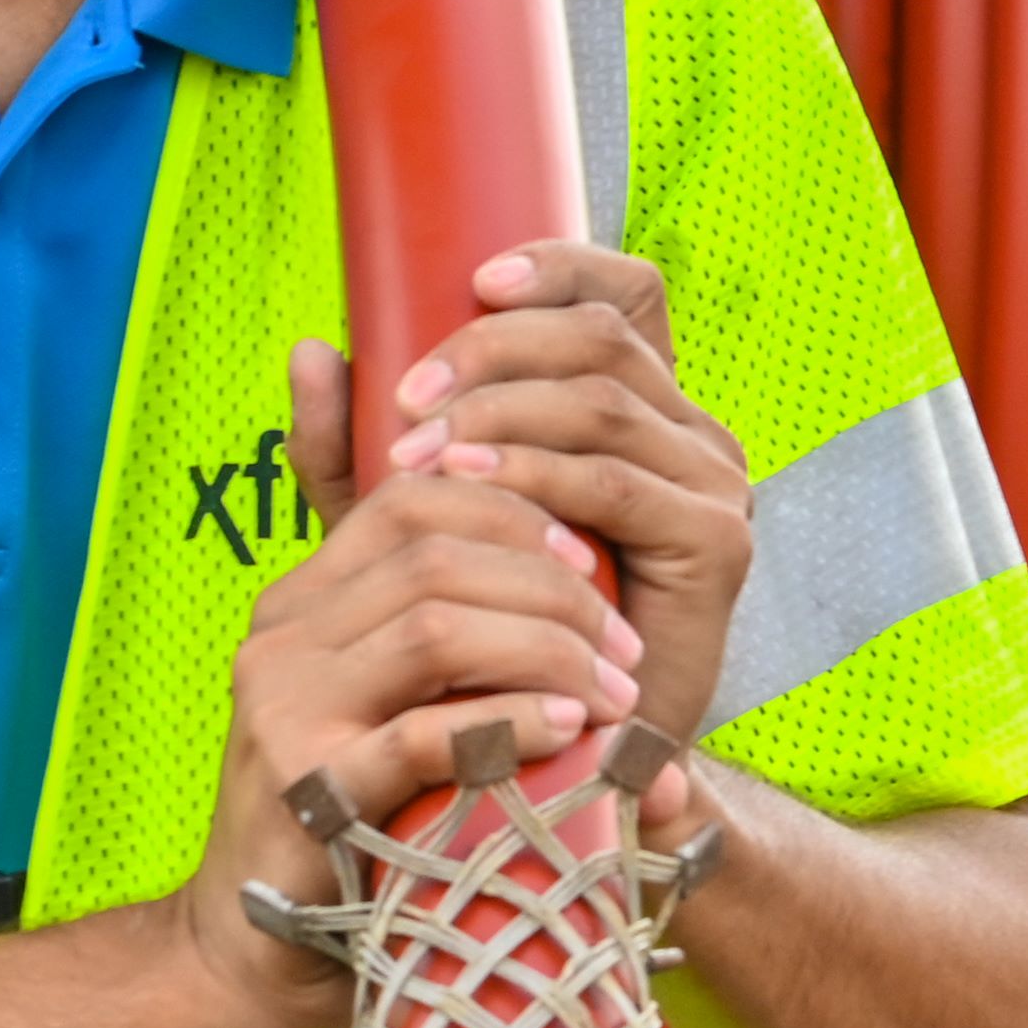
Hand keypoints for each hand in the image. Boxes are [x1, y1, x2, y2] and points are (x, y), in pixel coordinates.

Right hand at [175, 335, 646, 1018]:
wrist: (251, 957)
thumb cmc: (351, 832)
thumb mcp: (398, 715)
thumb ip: (464, 654)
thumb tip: (600, 609)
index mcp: (302, 603)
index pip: (411, 502)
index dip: (512, 513)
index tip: (590, 564)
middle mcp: (282, 639)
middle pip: (434, 552)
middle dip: (552, 588)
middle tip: (623, 647)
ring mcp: (285, 711)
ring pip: (434, 624)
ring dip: (546, 646)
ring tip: (610, 692)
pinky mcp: (305, 789)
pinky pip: (423, 733)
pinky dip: (508, 722)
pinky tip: (566, 729)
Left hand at [393, 243, 754, 760]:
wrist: (569, 759)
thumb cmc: (488, 630)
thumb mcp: (406, 523)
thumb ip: (355, 446)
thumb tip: (311, 350)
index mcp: (639, 407)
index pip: (624, 294)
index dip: (560, 267)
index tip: (475, 279)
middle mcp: (691, 432)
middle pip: (600, 337)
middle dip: (493, 351)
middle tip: (405, 400)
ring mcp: (714, 485)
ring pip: (601, 401)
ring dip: (500, 412)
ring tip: (418, 450)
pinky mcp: (716, 545)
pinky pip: (617, 483)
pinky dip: (537, 476)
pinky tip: (470, 485)